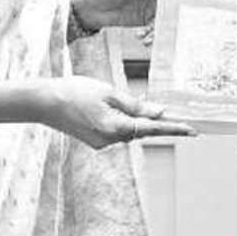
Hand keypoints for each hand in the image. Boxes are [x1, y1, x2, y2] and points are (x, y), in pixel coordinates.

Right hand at [41, 77, 196, 148]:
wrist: (43, 103)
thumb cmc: (74, 92)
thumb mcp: (108, 92)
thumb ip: (135, 105)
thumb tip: (158, 112)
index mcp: (117, 128)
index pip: (153, 128)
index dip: (174, 128)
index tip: (193, 130)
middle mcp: (111, 140)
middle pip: (139, 129)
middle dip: (147, 117)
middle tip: (151, 105)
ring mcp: (101, 143)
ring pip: (126, 129)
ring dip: (128, 116)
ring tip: (103, 97)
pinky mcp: (94, 140)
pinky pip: (114, 130)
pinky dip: (116, 119)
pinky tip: (99, 105)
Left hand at [70, 0, 174, 33]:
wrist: (89, 9)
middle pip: (172, 2)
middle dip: (176, 12)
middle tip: (177, 20)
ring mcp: (150, 7)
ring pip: (166, 17)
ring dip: (162, 27)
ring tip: (153, 33)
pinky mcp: (144, 20)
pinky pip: (155, 29)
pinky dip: (153, 35)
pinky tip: (144, 38)